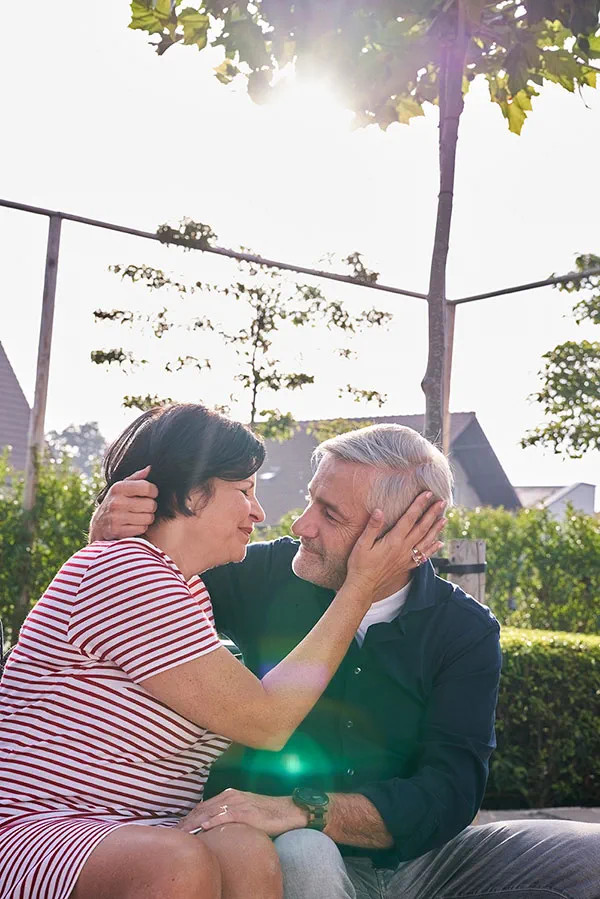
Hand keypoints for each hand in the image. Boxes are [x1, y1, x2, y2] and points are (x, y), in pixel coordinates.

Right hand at [89, 465, 157, 541]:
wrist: (98, 526)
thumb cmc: (116, 503)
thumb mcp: (122, 488)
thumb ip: (136, 478)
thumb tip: (150, 468)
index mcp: (118, 488)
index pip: (148, 487)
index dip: (153, 491)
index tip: (150, 494)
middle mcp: (116, 502)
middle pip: (151, 504)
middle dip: (150, 507)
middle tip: (143, 507)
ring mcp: (116, 517)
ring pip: (148, 518)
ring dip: (146, 518)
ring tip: (138, 516)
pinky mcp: (118, 531)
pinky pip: (142, 528)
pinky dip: (140, 528)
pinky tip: (133, 525)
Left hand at [176, 789, 306, 837]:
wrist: (287, 810)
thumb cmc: (266, 812)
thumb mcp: (243, 810)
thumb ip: (227, 813)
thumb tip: (210, 824)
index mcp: (228, 795)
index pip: (202, 806)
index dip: (187, 817)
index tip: (175, 827)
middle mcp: (230, 796)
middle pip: (202, 809)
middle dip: (186, 821)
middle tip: (172, 832)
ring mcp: (238, 803)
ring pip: (210, 812)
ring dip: (194, 822)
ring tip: (181, 832)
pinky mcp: (246, 812)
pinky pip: (226, 816)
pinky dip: (213, 821)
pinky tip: (203, 827)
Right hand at [345, 492, 445, 600]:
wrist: (363, 586)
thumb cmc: (359, 564)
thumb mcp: (362, 543)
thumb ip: (372, 527)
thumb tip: (380, 510)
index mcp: (393, 541)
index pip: (409, 519)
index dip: (419, 505)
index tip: (427, 494)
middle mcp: (403, 549)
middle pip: (422, 528)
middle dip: (432, 514)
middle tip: (442, 502)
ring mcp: (406, 558)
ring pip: (426, 541)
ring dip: (436, 530)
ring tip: (445, 519)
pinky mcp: (406, 566)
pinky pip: (423, 556)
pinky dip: (432, 549)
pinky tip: (439, 543)